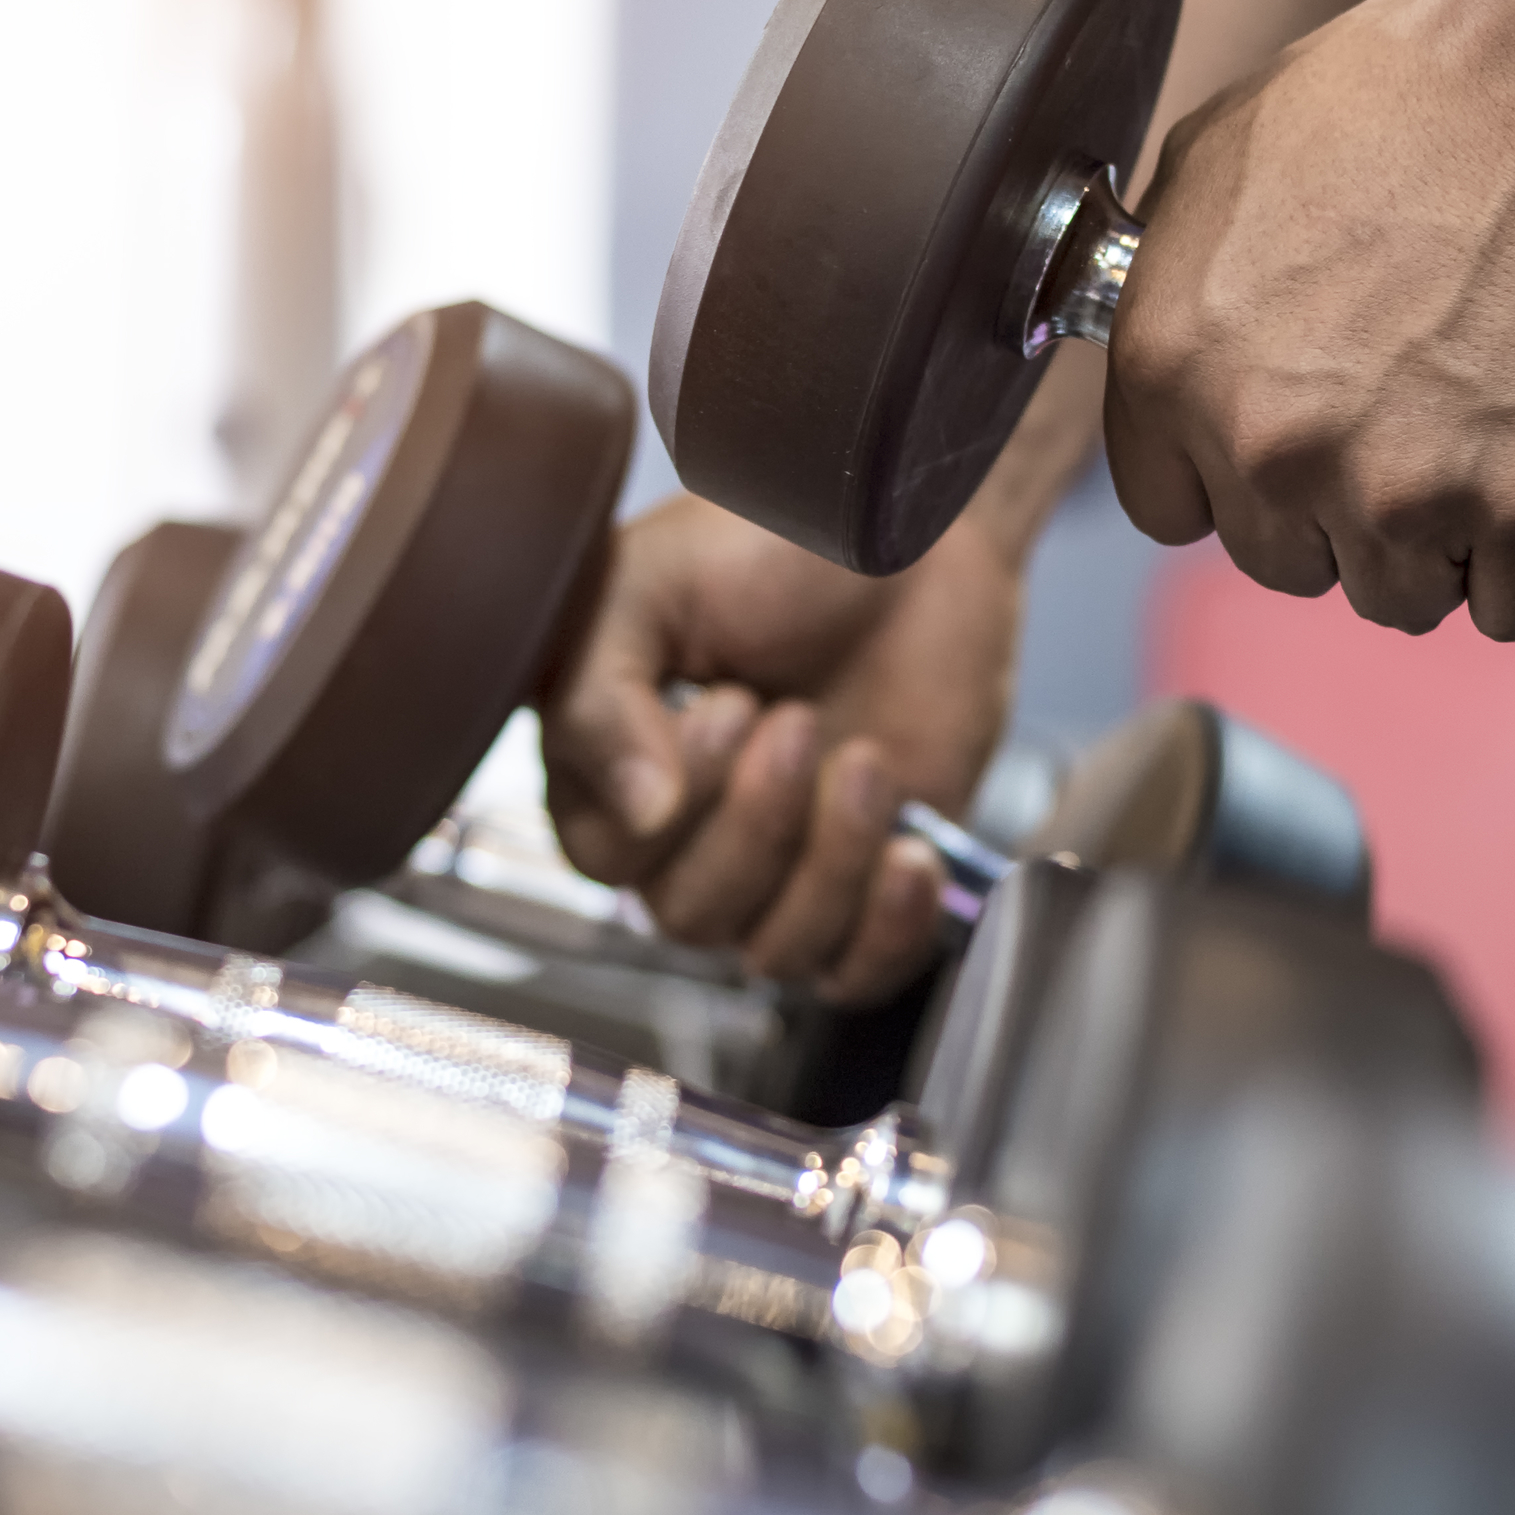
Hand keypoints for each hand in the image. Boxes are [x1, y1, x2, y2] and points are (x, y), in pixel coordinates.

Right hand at [540, 494, 1020, 1002]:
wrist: (913, 537)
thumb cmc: (772, 543)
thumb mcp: (651, 585)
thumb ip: (600, 695)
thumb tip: (635, 815)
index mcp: (604, 765)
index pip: (607, 857)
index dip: (678, 798)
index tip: (728, 701)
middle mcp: (678, 834)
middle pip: (688, 914)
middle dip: (760, 820)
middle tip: (800, 719)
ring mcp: (774, 869)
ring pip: (773, 950)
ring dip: (831, 856)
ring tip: (866, 759)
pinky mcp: (862, 890)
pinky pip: (854, 977)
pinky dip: (888, 927)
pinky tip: (910, 849)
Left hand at [1105, 0, 1514, 638]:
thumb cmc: (1422, 84)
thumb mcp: (1225, 152)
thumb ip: (1173, 283)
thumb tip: (1168, 358)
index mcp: (1173, 365)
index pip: (1175, 510)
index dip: (1241, 476)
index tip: (1302, 436)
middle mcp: (1273, 446)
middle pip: (1289, 564)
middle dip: (1345, 507)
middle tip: (1420, 410)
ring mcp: (1407, 491)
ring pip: (1403, 596)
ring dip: (1445, 538)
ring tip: (1494, 418)